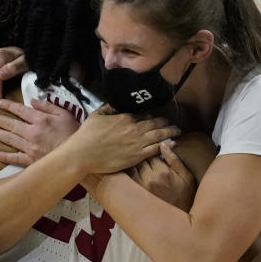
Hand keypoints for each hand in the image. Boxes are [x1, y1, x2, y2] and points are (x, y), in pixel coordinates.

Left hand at [0, 98, 80, 166]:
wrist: (78, 156)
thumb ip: (48, 106)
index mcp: (40, 120)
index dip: (8, 106)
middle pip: (10, 124)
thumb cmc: (74, 134)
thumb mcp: (65, 114)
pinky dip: (5, 157)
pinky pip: (15, 158)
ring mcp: (30, 148)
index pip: (20, 110)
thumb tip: (33, 100)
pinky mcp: (31, 161)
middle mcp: (32, 132)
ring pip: (9, 139)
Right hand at [66, 105, 180, 174]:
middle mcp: (134, 129)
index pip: (143, 115)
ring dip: (169, 132)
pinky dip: (165, 145)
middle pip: (155, 124)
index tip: (156, 117)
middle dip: (165, 122)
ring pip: (159, 136)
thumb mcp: (96, 115)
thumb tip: (115, 105)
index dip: (151, 115)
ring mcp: (136, 143)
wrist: (82, 154)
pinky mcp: (136, 156)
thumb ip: (108, 108)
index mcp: (125, 118)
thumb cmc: (87, 135)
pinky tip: (172, 144)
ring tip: (177, 131)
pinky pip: (155, 149)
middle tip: (173, 123)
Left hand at [129, 141, 195, 210]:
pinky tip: (131, 171)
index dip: (151, 149)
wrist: (180, 219)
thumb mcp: (186, 176)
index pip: (151, 152)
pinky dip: (128, 173)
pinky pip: (127, 178)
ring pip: (131, 167)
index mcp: (162, 172)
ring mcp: (140, 187)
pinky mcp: (134, 194)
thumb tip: (164, 144)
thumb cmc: (185, 195)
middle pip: (139, 158)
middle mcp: (149, 179)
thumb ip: (174, 159)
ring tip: (135, 160)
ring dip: (132, 163)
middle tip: (142, 153)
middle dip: (141, 155)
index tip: (152, 149)